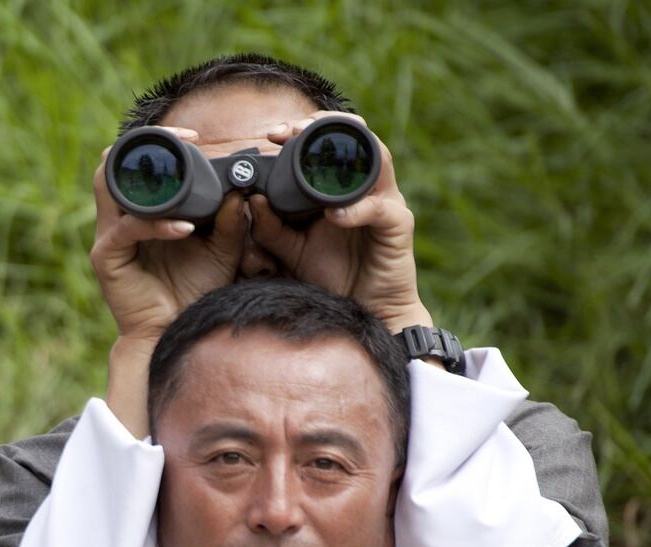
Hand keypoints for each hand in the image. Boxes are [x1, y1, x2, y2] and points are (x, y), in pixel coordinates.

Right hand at [89, 127, 249, 343]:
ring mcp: (108, 237)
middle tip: (186, 141)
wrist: (174, 332)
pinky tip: (184, 228)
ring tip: (184, 179)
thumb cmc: (193, 292)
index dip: (160, 141)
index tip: (194, 134)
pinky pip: (128, 229)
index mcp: (139, 210)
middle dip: (148, 146)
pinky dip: (157, 225)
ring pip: (109, 187)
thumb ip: (228, 221)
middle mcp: (117, 218)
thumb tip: (240, 187)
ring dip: (147, 180)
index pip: (135, 162)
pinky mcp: (107, 258)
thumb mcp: (221, 251)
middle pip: (112, 164)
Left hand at [248, 113, 431, 331]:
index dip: (304, 130)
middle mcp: (368, 187)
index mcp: (342, 186)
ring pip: (377, 161)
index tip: (272, 134)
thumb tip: (252, 199)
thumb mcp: (292, 251)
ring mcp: (386, 203)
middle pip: (357, 140)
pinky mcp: (398, 226)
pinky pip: (381, 209)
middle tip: (293, 130)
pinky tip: (335, 215)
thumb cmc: (332, 276)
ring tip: (314, 159)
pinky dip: (358, 209)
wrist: (364, 312)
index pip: (330, 144)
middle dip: (325, 129)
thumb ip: (271, 228)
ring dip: (346, 157)